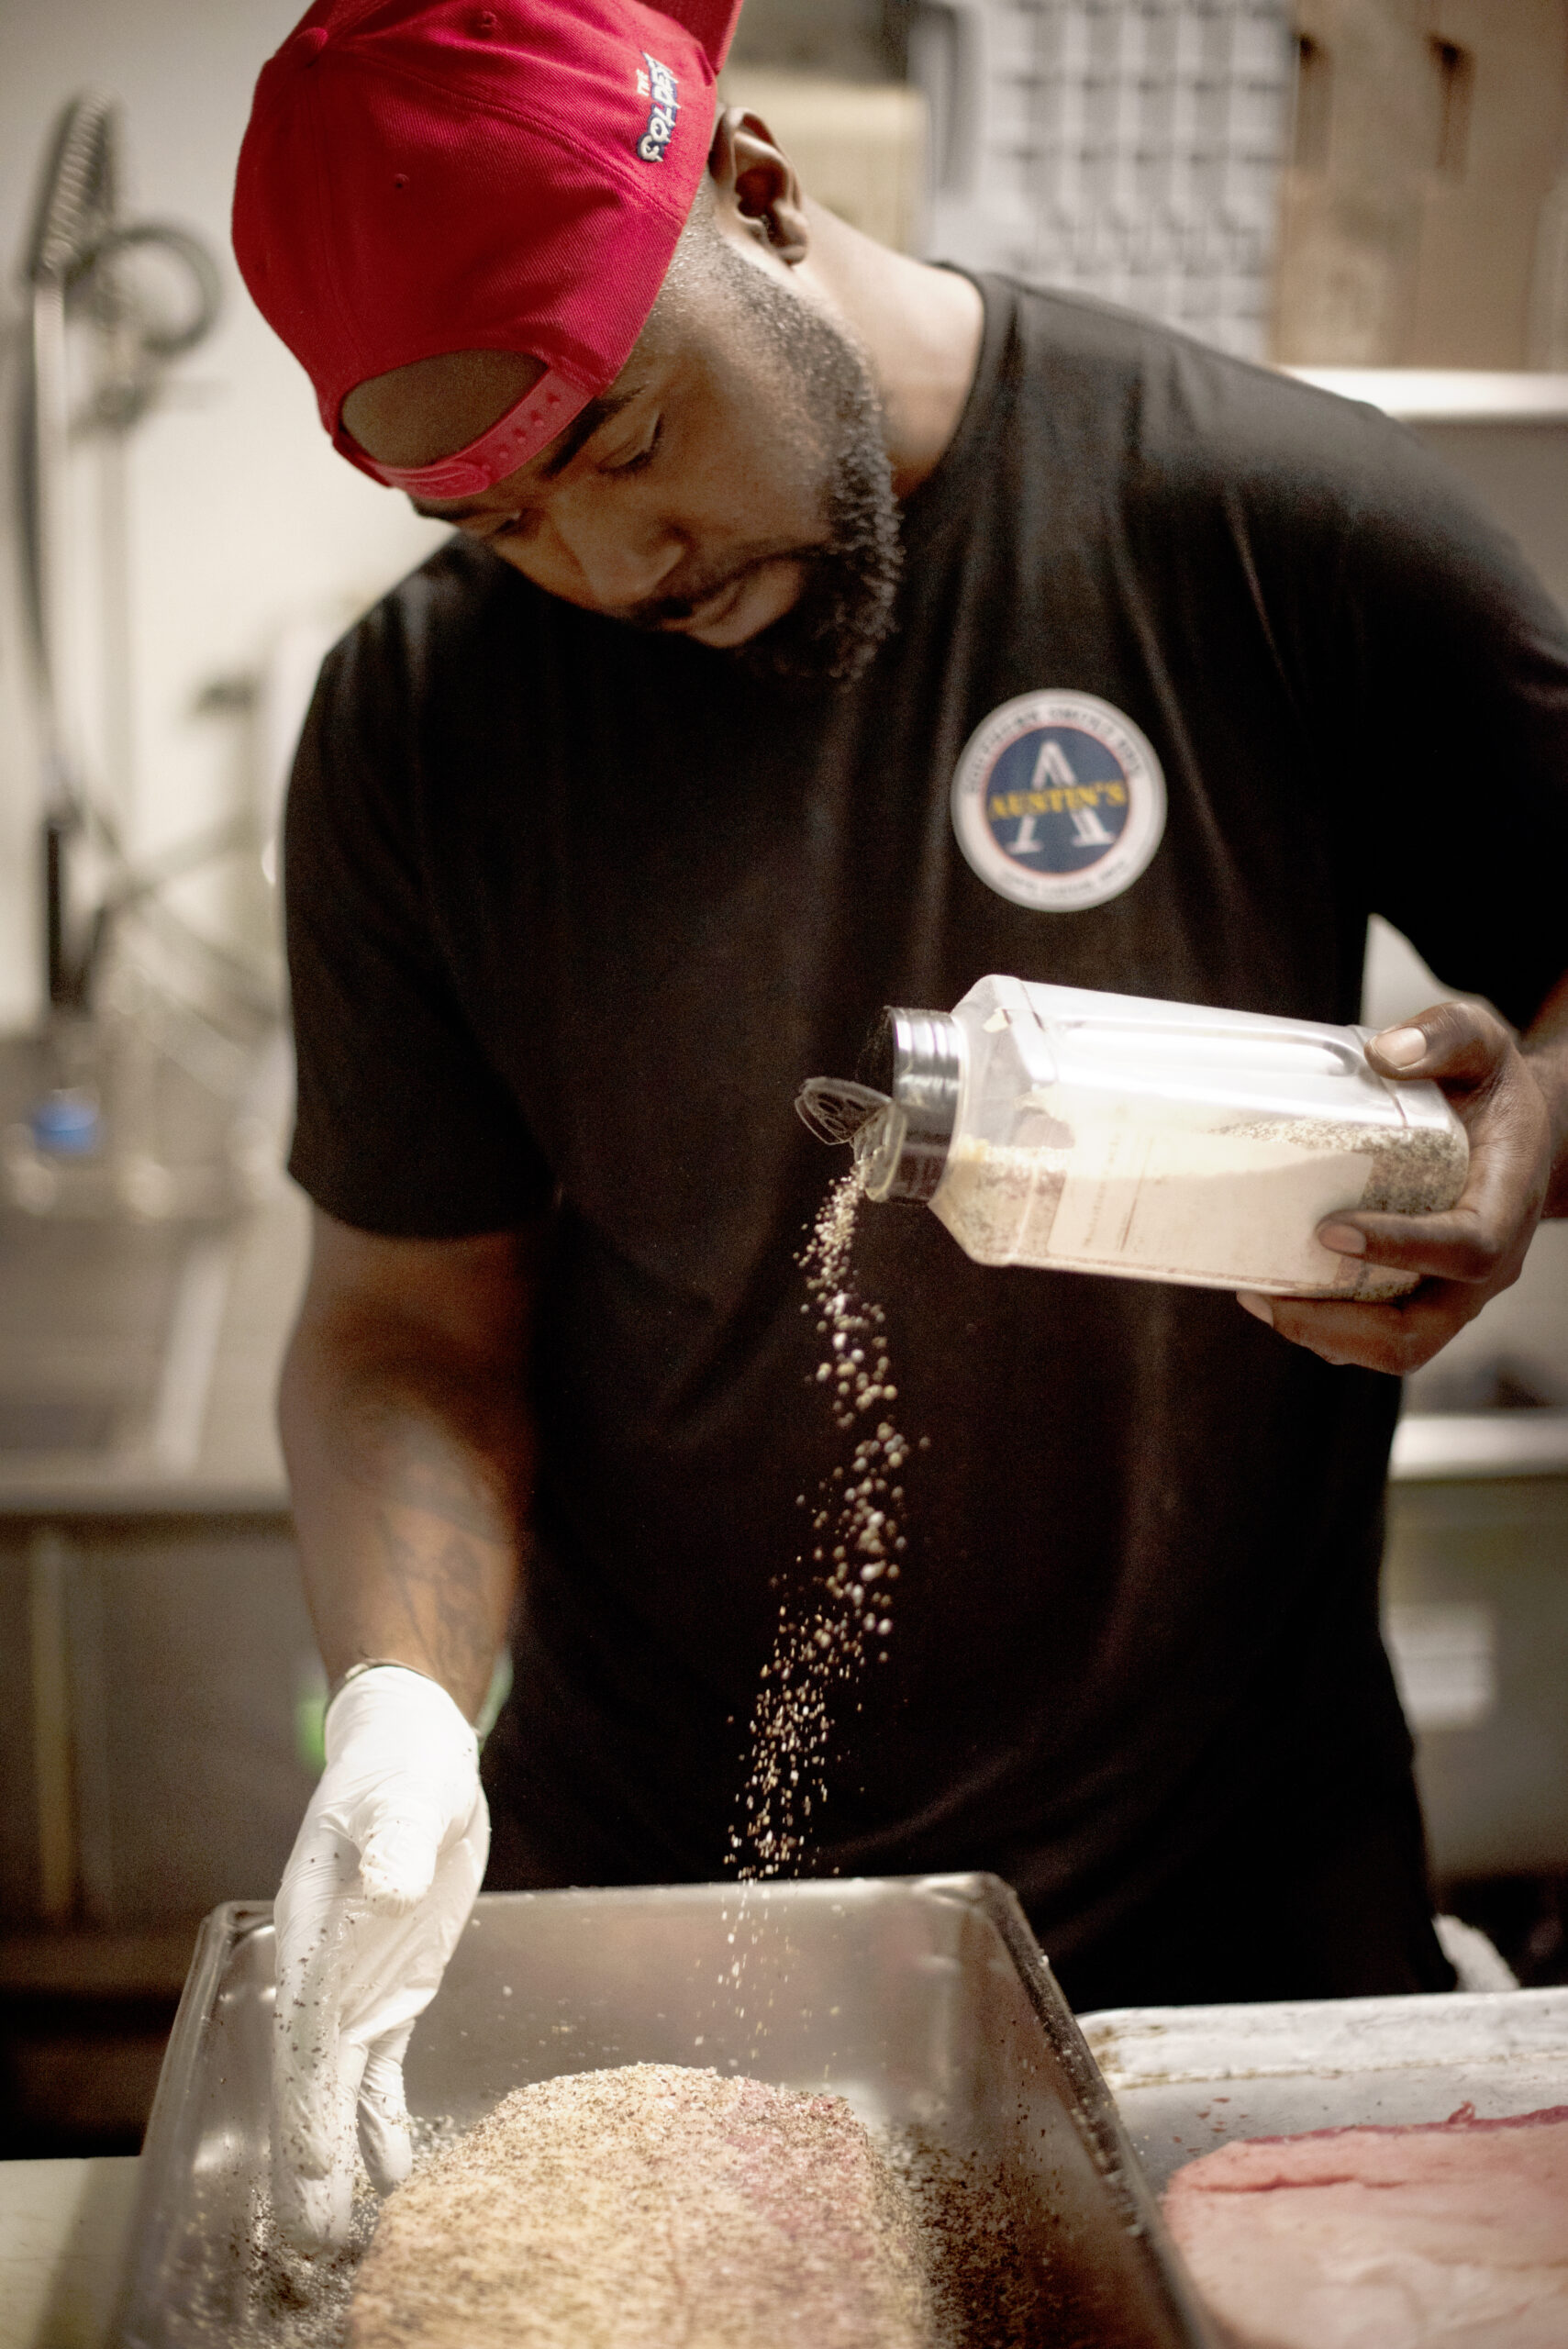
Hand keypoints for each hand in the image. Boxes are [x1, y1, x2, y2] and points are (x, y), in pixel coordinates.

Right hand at [271, 1664, 487, 2251]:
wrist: (413, 1756)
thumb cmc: (399, 1770)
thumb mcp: (404, 1797)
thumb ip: (393, 1842)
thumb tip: (385, 1885)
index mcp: (312, 1933)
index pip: (304, 2035)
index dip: (307, 2105)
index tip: (315, 2168)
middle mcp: (322, 1972)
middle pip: (310, 2081)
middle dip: (310, 2159)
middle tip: (314, 2242)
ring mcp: (355, 1985)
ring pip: (339, 2089)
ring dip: (336, 2157)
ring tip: (335, 2233)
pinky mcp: (392, 1987)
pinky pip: (380, 2069)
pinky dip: (381, 2122)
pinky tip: (391, 2171)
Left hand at [1236, 1000, 1554, 1375]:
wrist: (1520, 1130)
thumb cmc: (1492, 1086)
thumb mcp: (1482, 1040)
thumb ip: (1445, 1034)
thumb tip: (1388, 1052)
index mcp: (1505, 1201)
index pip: (1467, 1247)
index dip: (1401, 1248)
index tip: (1329, 1229)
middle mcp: (1487, 1261)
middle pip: (1424, 1331)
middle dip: (1343, 1327)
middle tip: (1269, 1296)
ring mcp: (1456, 1289)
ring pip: (1399, 1347)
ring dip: (1324, 1334)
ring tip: (1257, 1295)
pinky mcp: (1425, 1294)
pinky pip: (1381, 1332)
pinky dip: (1327, 1325)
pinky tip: (1274, 1290)